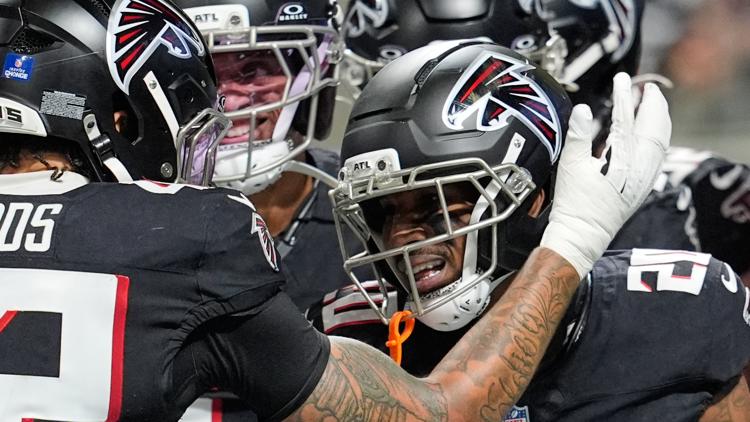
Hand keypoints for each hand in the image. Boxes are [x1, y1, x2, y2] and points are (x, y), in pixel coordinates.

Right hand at [540, 72, 670, 277]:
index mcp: (621, 160)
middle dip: (651, 104)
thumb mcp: (570, 167)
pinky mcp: (642, 186)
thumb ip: (578, 136)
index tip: (621, 79)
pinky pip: (659, 156)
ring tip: (652, 105)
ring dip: (658, 119)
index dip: (624, 96)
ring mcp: (644, 178)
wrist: (583, 235)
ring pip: (661, 141)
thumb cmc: (574, 204)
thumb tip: (581, 109)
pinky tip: (653, 135)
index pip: (626, 119)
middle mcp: (639, 168)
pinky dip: (658, 138)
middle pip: (654, 127)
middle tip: (646, 87)